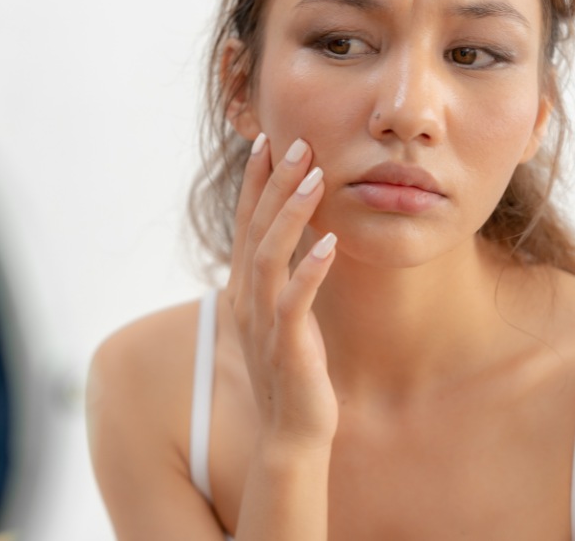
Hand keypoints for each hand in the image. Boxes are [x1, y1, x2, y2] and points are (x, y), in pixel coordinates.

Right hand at [225, 134, 338, 450]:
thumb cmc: (291, 370)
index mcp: (244, 289)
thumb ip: (280, 277)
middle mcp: (246, 299)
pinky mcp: (287, 346)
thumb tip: (293, 237)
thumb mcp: (280, 315)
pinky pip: (294, 301)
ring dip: (290, 213)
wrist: (291, 432)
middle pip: (254, 229)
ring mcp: (263, 322)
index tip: (267, 142)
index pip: (246, 224)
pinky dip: (309, 269)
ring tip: (315, 177)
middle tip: (296, 142)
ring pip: (268, 255)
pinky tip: (329, 243)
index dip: (254, 183)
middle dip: (273, 183)